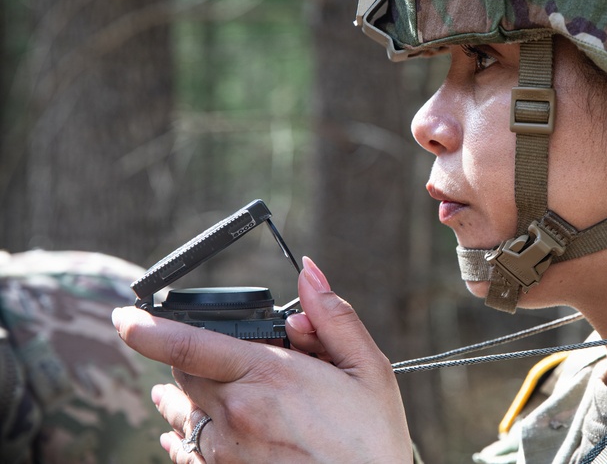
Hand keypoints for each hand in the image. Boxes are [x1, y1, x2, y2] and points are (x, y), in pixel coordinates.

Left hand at [113, 257, 411, 462]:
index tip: (124, 317)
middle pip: (184, 374)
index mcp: (268, 377)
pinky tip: (177, 433)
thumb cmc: (373, 439)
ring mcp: (226, 452)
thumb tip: (308, 271)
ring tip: (180, 390)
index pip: (188, 345)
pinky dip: (178, 437)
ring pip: (181, 413)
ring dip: (181, 396)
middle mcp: (237, 414)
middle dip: (190, 357)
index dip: (147, 328)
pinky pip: (184, 452)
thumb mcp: (367, 368)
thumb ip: (332, 317)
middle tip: (213, 351)